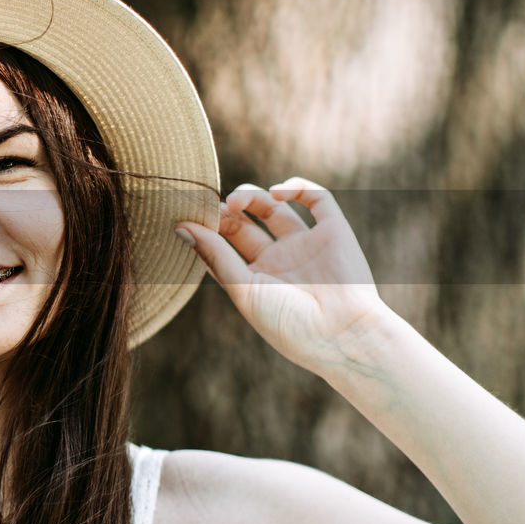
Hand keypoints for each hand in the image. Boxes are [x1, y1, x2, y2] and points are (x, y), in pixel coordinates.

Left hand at [176, 177, 389, 374]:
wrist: (344, 336)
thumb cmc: (289, 324)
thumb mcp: (243, 290)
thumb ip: (215, 255)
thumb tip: (180, 227)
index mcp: (255, 279)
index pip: (223, 244)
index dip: (208, 228)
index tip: (193, 217)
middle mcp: (280, 260)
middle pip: (245, 223)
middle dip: (228, 211)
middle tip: (219, 209)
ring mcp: (306, 245)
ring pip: (274, 207)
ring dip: (253, 195)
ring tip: (238, 201)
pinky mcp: (334, 232)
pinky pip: (317, 198)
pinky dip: (297, 187)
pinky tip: (278, 192)